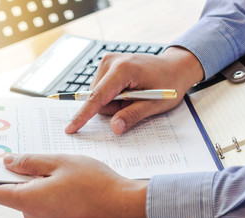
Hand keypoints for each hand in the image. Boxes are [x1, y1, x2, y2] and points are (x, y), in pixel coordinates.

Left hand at [0, 154, 152, 217]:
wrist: (123, 205)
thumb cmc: (95, 183)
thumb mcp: (59, 162)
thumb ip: (30, 162)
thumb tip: (8, 162)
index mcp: (29, 201)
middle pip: (15, 195)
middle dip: (22, 177)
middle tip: (37, 159)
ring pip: (32, 201)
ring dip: (38, 186)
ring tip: (59, 172)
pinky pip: (45, 209)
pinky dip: (49, 196)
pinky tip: (66, 186)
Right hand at [65, 47, 203, 134]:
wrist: (175, 67)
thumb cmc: (169, 83)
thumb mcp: (155, 104)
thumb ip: (133, 115)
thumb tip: (114, 128)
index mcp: (123, 69)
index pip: (97, 96)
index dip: (83, 115)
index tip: (70, 128)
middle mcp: (111, 61)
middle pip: (97, 98)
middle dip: (113, 108)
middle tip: (134, 103)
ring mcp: (108, 61)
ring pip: (98, 95)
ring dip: (113, 103)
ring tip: (133, 96)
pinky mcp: (107, 64)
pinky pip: (101, 89)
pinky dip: (112, 96)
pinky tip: (127, 91)